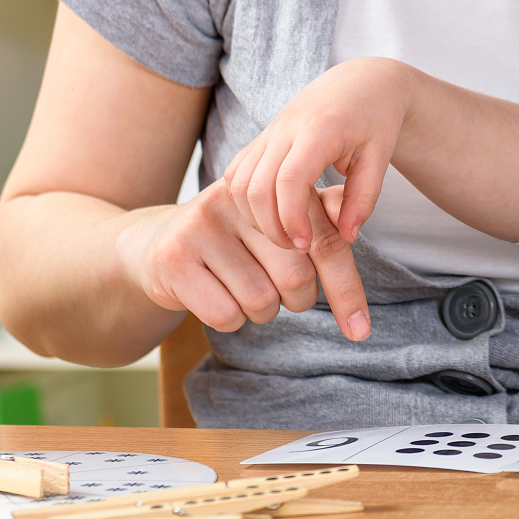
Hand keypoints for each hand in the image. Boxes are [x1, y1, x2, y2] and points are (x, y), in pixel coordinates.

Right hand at [116, 180, 370, 340]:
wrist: (157, 245)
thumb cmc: (236, 238)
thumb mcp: (278, 221)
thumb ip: (321, 216)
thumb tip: (352, 224)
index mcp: (274, 187)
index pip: (325, 242)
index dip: (346, 289)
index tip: (361, 332)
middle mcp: (238, 199)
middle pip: (296, 277)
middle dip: (297, 299)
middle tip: (280, 290)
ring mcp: (202, 226)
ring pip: (261, 301)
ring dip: (261, 310)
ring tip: (242, 286)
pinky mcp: (174, 257)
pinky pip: (226, 315)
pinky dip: (231, 319)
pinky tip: (216, 295)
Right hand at [225, 58, 408, 253]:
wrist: (360, 83)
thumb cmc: (376, 120)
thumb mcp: (380, 158)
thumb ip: (363, 198)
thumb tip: (346, 237)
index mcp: (318, 130)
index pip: (289, 180)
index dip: (291, 219)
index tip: (306, 244)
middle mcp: (285, 128)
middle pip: (256, 186)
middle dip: (270, 226)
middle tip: (297, 247)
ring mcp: (268, 132)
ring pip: (238, 182)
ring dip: (254, 216)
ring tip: (285, 234)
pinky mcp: (260, 138)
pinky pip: (236, 173)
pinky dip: (244, 200)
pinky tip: (270, 215)